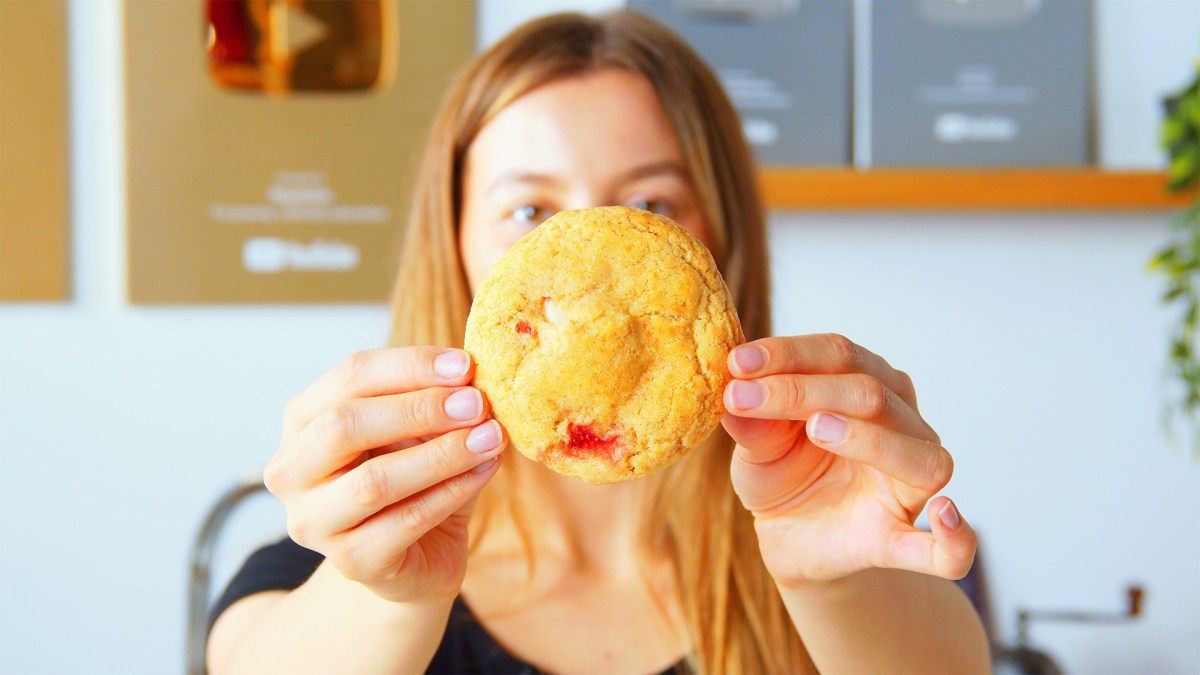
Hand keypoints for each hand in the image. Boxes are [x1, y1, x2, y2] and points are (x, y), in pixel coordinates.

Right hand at [262, 347, 505, 603]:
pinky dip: (452, 491)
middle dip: (420, 409)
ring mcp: (314, 522)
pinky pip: (405, 521)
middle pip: (345, 424)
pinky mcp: (351, 562)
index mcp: (302, 421)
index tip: (465, 365)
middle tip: (478, 403)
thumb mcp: (419, 433)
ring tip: (491, 437)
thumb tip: (472, 377)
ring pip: (375, 480)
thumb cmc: (413, 483)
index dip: (409, 366)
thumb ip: (435, 404)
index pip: (349, 377)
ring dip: (443, 454)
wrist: (415, 562)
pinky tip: (485, 470)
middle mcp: (292, 471)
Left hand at [721, 334, 975, 585]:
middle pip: (869, 394)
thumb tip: (732, 390)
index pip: (839, 354)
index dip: (788, 354)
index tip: (737, 362)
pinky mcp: (899, 539)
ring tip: (817, 427)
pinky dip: (955, 538)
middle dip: (801, 390)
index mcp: (871, 386)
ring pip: (915, 454)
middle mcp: (903, 425)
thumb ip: (751, 422)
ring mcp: (909, 484)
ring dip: (868, 438)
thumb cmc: (782, 472)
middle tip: (743, 396)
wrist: (788, 535)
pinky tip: (946, 515)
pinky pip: (946, 550)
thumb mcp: (756, 443)